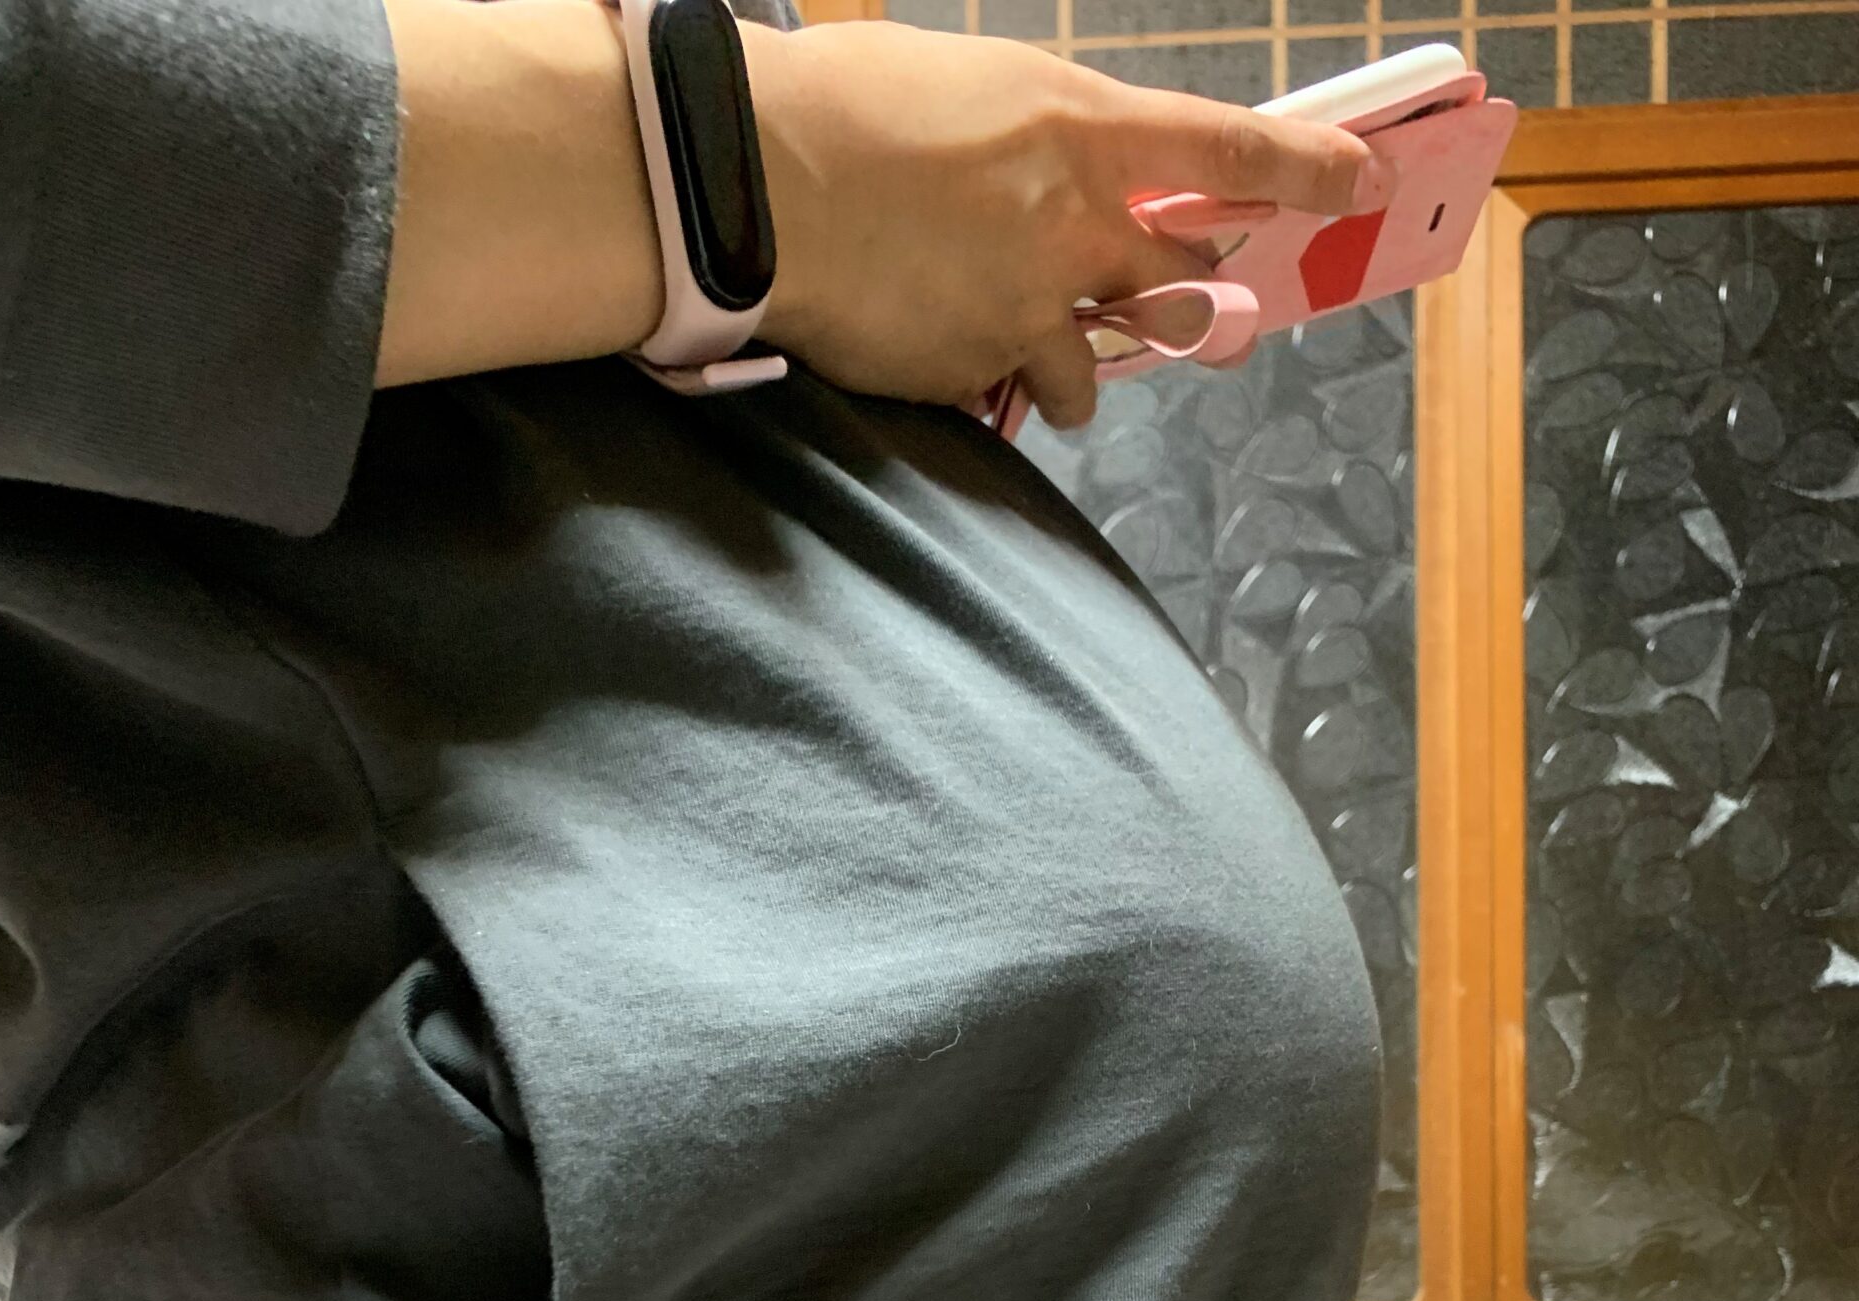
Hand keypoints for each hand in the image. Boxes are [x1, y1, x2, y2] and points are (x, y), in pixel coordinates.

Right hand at [745, 23, 1388, 428]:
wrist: (755, 181)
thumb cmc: (849, 106)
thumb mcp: (972, 90)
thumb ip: (1043, 142)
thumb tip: (1062, 178)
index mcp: (1082, 131)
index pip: (1230, 151)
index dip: (1306, 171)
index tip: (1359, 185)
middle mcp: (1076, 229)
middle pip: (1179, 293)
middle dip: (1185, 309)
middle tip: (1184, 312)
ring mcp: (1029, 310)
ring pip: (1097, 376)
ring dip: (1078, 370)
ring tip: (1021, 348)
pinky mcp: (974, 370)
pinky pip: (1008, 396)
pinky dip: (987, 383)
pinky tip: (935, 345)